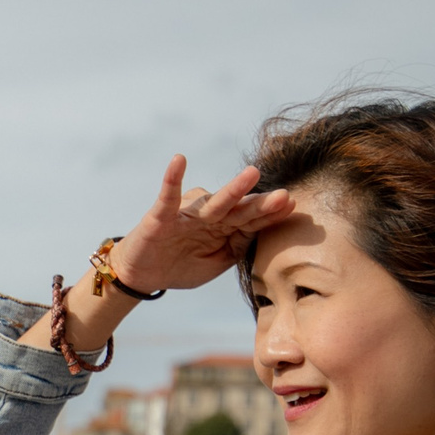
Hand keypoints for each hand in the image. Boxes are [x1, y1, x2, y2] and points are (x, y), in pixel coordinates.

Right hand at [108, 157, 292, 292]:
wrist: (142, 274)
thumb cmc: (181, 265)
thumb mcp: (217, 263)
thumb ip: (238, 247)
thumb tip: (262, 228)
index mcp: (224, 229)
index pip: (252, 220)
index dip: (271, 215)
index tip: (293, 205)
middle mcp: (209, 218)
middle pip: (239, 209)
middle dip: (261, 204)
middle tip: (284, 196)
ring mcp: (187, 215)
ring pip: (213, 202)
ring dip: (233, 189)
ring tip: (252, 174)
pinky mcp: (162, 216)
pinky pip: (168, 195)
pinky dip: (172, 178)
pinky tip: (179, 160)